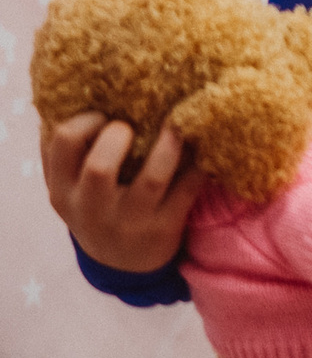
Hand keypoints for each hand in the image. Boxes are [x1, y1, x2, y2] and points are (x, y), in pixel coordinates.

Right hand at [42, 113, 202, 273]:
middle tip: (130, 127)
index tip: (103, 115)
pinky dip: (198, 164)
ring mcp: (130, 221)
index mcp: (63, 190)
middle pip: (100, 167)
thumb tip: (86, 93)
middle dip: (118, 136)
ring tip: (176, 126)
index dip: (85, 120)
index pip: (63, 144)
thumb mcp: (73, 189)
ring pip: (153, 177)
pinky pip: (188, 189)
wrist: (123, 265)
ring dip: (169, 145)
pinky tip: (202, 146)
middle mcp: (92, 209)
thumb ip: (72, 153)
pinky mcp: (165, 227)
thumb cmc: (98, 207)